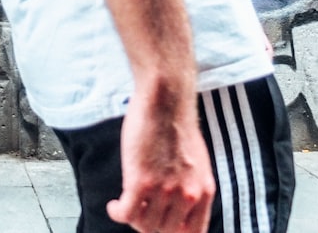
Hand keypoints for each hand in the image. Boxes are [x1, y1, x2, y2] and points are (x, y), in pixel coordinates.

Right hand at [106, 89, 213, 232]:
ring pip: (144, 225)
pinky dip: (117, 212)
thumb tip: (176, 206)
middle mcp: (187, 195)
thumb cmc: (176, 123)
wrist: (166, 98)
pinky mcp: (141, 181)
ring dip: (131, 218)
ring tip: (125, 205)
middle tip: (137, 210)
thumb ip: (190, 186)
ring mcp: (164, 190)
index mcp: (204, 192)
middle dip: (149, 224)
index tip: (159, 225)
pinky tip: (113, 205)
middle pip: (164, 231)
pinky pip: (126, 213)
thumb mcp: (196, 162)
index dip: (172, 232)